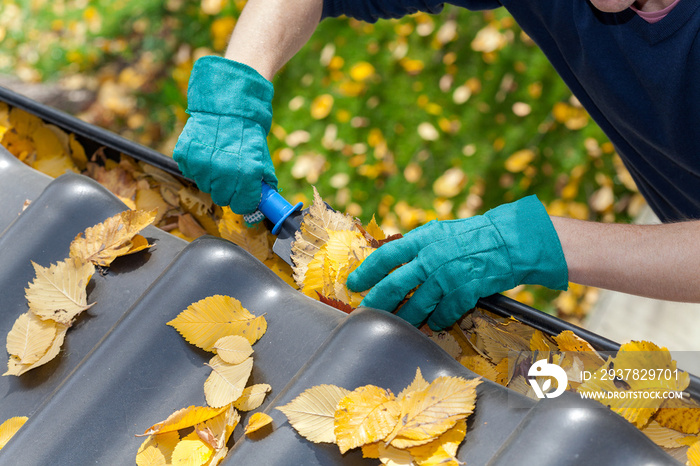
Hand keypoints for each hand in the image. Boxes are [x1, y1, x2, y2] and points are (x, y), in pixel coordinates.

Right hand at [173, 56, 277, 213]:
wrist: (227, 104)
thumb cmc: (247, 132)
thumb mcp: (261, 156)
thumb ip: (262, 182)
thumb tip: (263, 205)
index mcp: (247, 173)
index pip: (243, 205)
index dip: (244, 202)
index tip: (244, 196)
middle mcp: (224, 171)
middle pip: (222, 199)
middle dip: (227, 190)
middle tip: (230, 174)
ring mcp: (202, 164)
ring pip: (205, 186)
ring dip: (211, 177)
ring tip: (217, 158)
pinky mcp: (185, 155)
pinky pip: (190, 172)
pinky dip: (197, 165)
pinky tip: (205, 151)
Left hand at [347, 195, 567, 329]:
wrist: (508, 241)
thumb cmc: (470, 236)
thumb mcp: (438, 232)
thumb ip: (415, 246)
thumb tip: (390, 262)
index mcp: (422, 239)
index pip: (386, 256)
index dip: (366, 272)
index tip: (354, 284)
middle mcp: (431, 257)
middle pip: (395, 286)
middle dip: (377, 302)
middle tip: (366, 312)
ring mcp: (448, 276)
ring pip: (417, 306)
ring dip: (405, 319)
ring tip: (397, 325)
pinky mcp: (465, 292)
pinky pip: (443, 315)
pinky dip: (437, 321)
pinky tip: (434, 323)